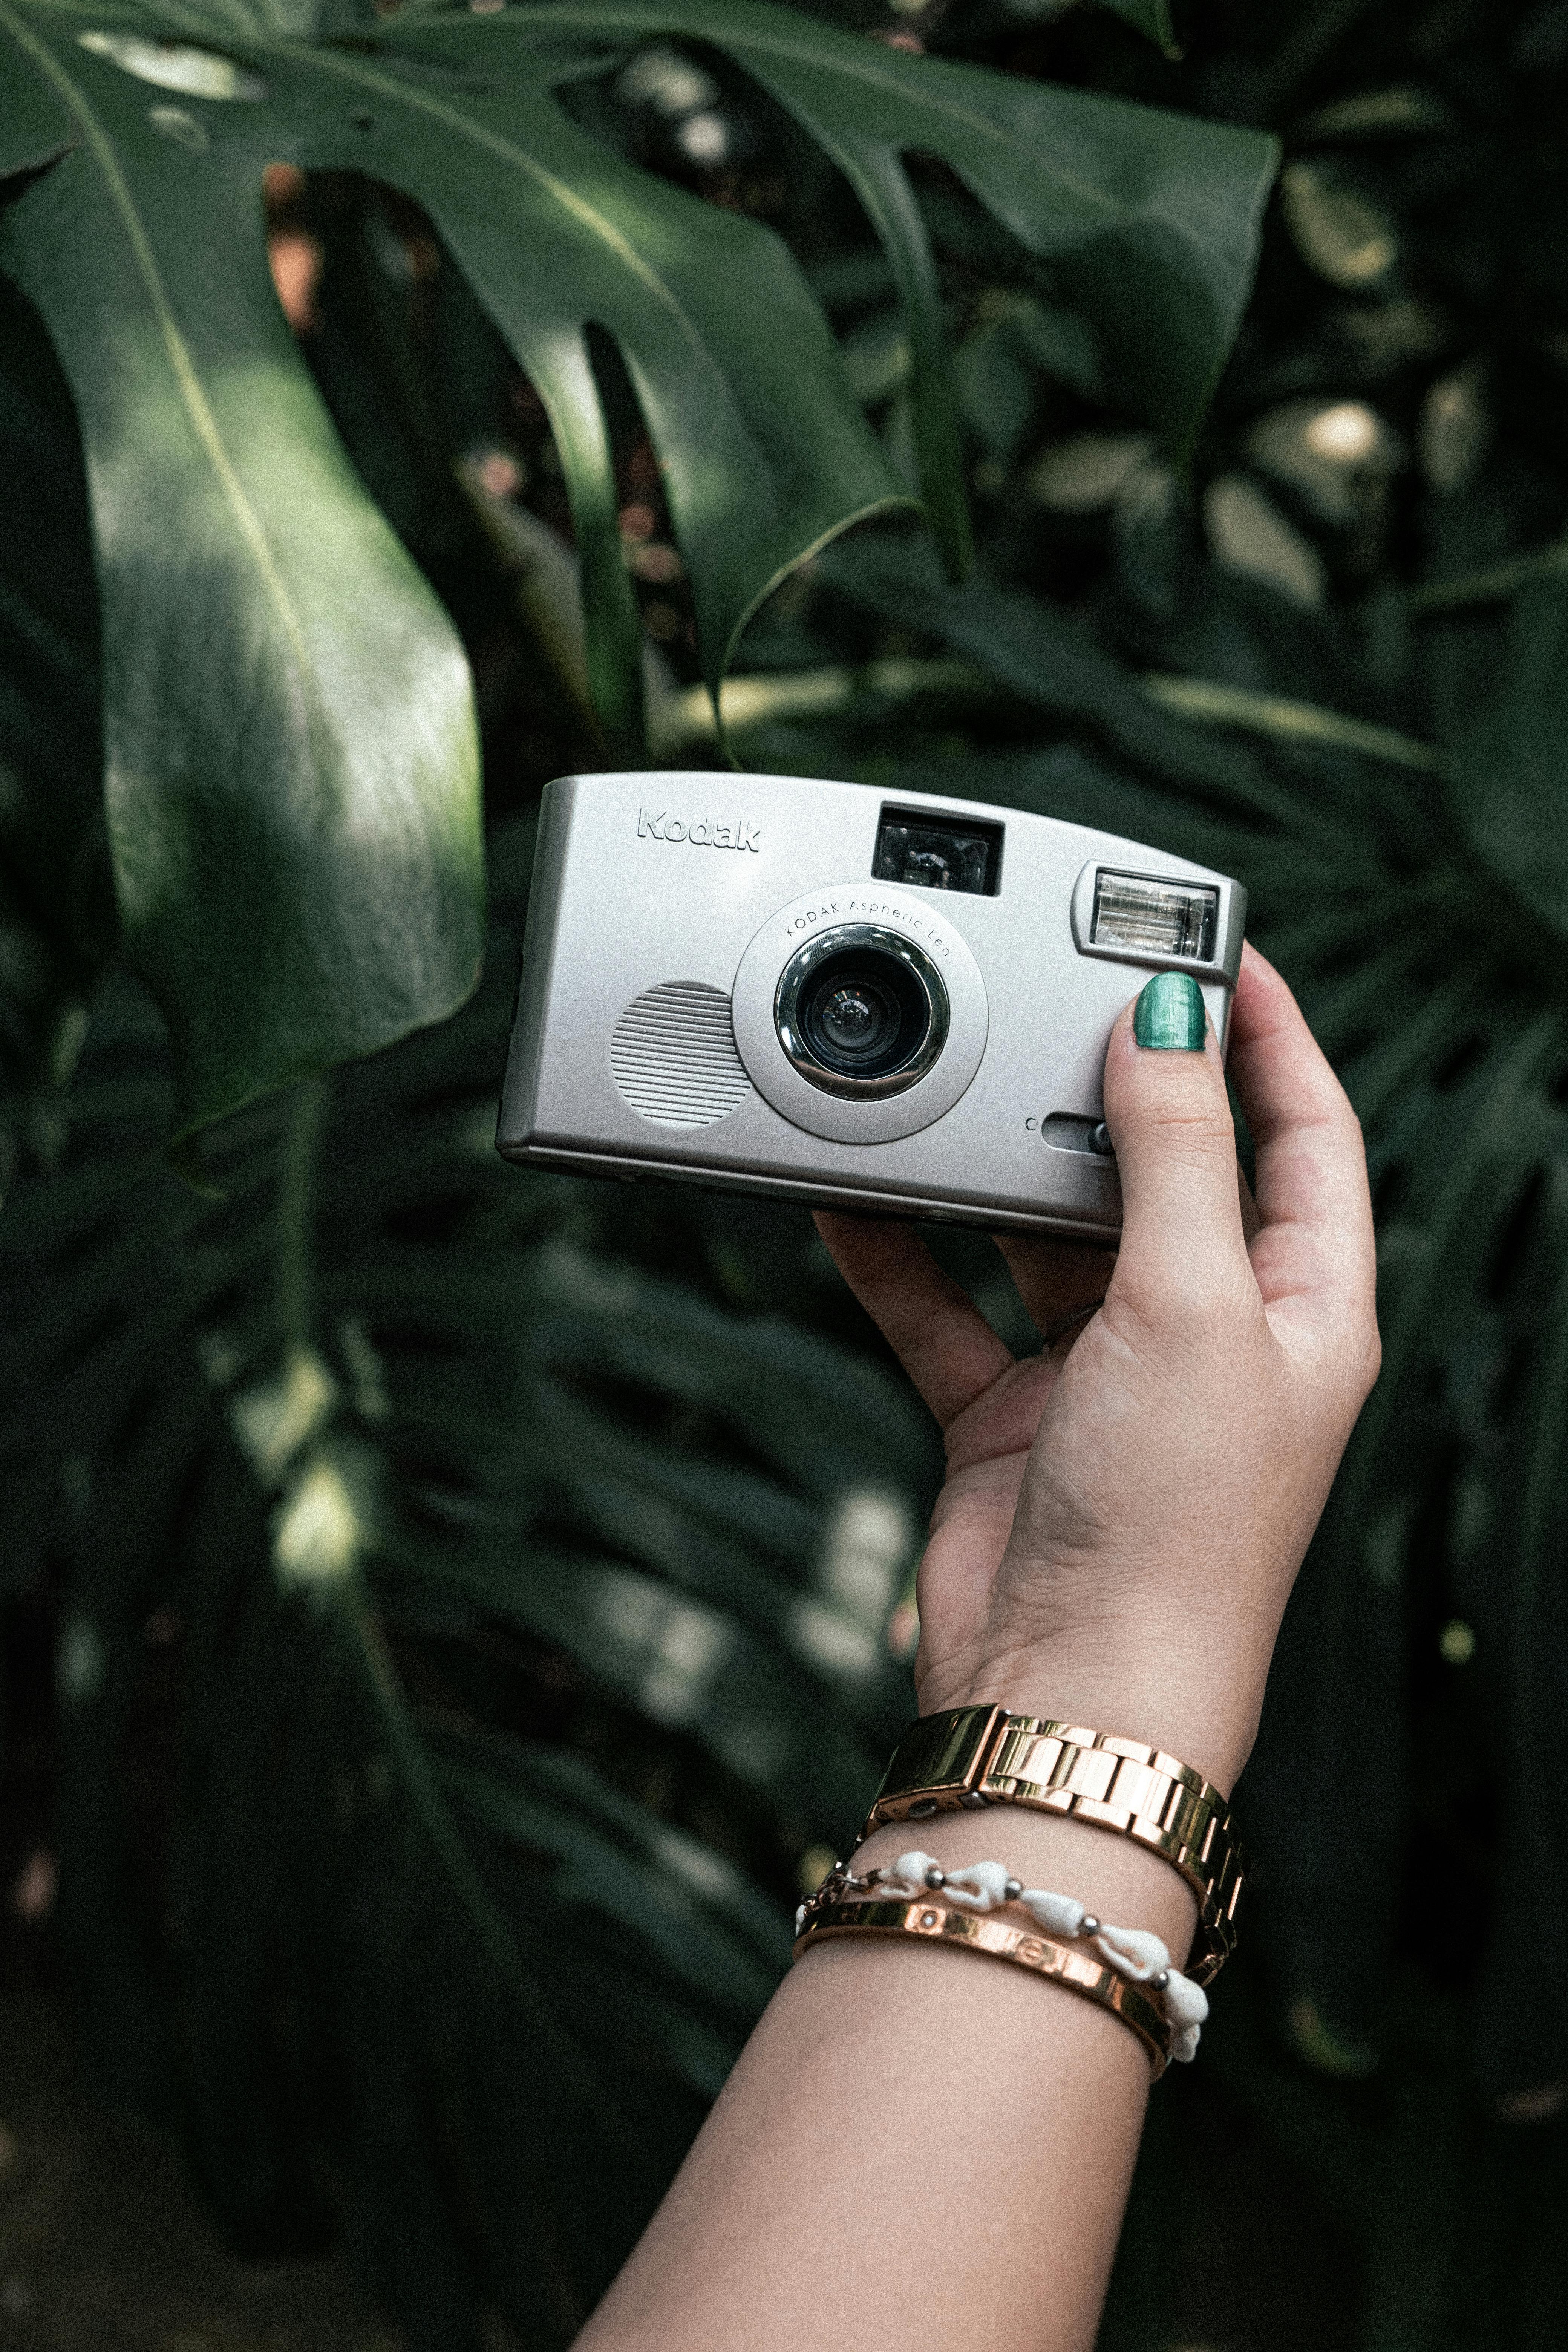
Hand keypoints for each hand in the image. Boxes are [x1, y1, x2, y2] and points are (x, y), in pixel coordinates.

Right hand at [815, 946, 1378, 1792]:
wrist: (1067, 1685)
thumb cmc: (1171, 1522)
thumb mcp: (1190, 1302)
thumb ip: (1177, 1152)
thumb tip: (1169, 1019)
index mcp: (1302, 1309)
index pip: (1307, 1134)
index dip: (1271, 1035)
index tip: (1217, 948)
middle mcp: (1212, 1336)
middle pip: (1170, 1173)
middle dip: (1112, 1094)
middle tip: (1055, 1003)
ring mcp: (1107, 1376)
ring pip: (1045, 1237)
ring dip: (993, 1177)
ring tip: (946, 1092)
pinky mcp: (1013, 1416)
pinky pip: (949, 1309)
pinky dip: (901, 1258)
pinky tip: (852, 1202)